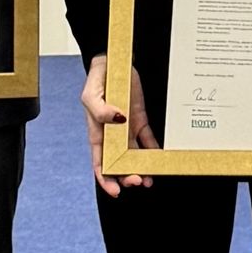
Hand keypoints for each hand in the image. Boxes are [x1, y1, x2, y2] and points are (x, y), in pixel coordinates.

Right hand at [83, 55, 158, 196]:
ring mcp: (127, 130)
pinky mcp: (140, 121)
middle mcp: (113, 137)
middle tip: (137, 180)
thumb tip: (116, 121)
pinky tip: (159, 158)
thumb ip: (100, 110)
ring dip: (142, 168)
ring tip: (150, 178)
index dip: (106, 180)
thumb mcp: (91, 95)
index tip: (116, 191)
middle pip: (119, 164)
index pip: (99, 164)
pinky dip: (154, 151)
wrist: (114, 61)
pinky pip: (148, 140)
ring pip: (135, 156)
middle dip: (127, 177)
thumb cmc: (98, 79)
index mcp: (97, 134)